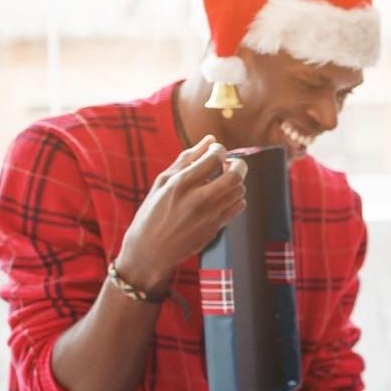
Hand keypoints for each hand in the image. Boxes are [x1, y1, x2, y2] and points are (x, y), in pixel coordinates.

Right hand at [116, 136, 248, 292]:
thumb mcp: (162, 182)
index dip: (219, 149)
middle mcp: (199, 199)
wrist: (150, 250)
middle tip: (227, 163)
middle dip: (236, 163)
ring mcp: (210, 215)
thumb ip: (187, 158)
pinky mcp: (217, 227)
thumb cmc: (152, 213)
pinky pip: (239, 206)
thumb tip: (209, 139)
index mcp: (181, 184)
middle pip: (236, 174)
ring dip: (236, 181)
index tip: (214, 151)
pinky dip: (235, 197)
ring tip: (221, 180)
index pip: (215, 157)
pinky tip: (222, 197)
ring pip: (240, 190)